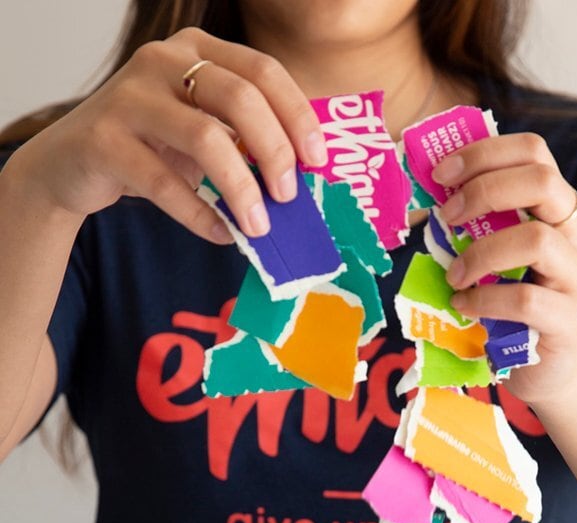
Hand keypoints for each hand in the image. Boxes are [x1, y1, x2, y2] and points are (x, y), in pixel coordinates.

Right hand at [12, 27, 327, 241]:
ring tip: (259, 226)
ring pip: (205, 138)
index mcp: (196, 49)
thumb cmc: (152, 145)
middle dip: (275, 152)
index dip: (298, 116)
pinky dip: (200, 214)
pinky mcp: (104, 140)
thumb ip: (245, 136)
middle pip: (240, 99)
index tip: (317, 160)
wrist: (73, 162)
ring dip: (242, 189)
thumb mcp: (203, 127)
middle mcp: (162, 61)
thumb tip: (302, 175)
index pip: (263, 71)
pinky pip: (165, 183)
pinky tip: (222, 234)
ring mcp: (129, 97)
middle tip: (289, 196)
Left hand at [432, 132, 576, 404]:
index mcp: (556, 207)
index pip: (533, 151)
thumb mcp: (491, 255)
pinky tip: (464, 305)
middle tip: (446, 218)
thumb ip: (471, 225)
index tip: (440, 173)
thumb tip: (418, 200)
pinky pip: (525, 300)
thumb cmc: (508, 302)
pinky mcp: (568, 320)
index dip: (484, 153)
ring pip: (536, 240)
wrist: (544, 364)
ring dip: (481, 253)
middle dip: (483, 191)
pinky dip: (485, 299)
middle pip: (542, 181)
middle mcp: (576, 232)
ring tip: (454, 275)